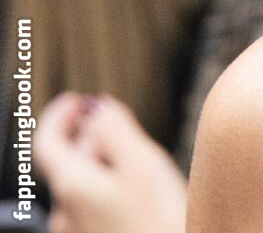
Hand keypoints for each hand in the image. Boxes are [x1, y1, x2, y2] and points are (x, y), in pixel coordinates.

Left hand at [36, 94, 186, 232]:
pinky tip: (141, 198)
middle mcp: (64, 212)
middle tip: (121, 125)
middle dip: (91, 139)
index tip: (77, 99)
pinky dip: (110, 192)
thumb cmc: (161, 224)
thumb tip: (97, 109)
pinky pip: (94, 209)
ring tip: (140, 164)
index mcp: (71, 185)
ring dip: (104, 167)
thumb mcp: (143, 164)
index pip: (45, 140)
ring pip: (83, 187)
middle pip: (68, 162)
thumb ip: (116, 130)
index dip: (59, 114)